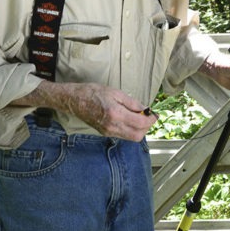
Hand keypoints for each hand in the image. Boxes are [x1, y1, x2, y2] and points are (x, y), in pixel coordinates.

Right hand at [16, 80, 156, 141]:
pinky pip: (123, 135)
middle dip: (146, 127)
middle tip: (148, 116)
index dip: (151, 119)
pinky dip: (130, 129)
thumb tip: (145, 109)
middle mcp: (112, 127)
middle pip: (137, 135)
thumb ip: (132, 103)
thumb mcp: (116, 92)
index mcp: (116, 114)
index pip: (141, 123)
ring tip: (139, 116)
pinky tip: (129, 118)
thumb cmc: (93, 93)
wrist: (74, 100)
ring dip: (139, 129)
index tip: (155, 114)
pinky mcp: (105, 133)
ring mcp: (108, 132)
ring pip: (131, 137)